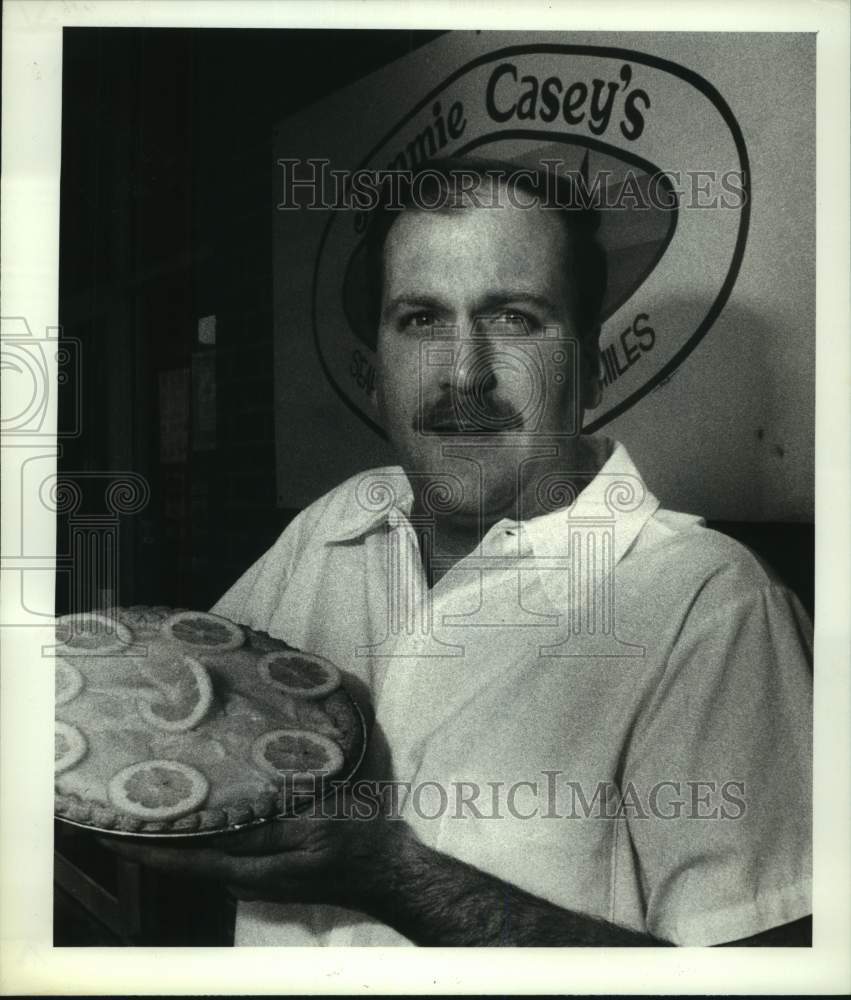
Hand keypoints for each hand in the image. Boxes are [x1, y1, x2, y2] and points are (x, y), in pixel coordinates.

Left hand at [98, 786, 395, 907]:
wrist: (389, 870)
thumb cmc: (355, 846)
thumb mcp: (311, 828)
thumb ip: (262, 830)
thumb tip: (211, 825)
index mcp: (249, 871)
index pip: (180, 862)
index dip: (140, 849)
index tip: (103, 831)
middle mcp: (244, 876)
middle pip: (185, 858)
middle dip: (152, 835)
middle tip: (123, 799)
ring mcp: (258, 872)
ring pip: (203, 852)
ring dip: (177, 829)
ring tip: (152, 796)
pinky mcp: (271, 863)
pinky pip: (226, 846)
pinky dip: (206, 827)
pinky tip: (205, 802)